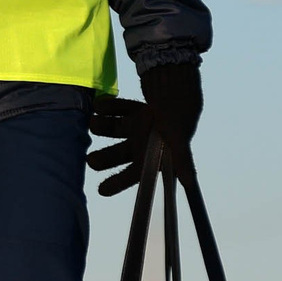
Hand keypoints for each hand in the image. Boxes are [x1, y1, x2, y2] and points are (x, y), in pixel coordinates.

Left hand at [86, 62, 202, 195]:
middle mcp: (140, 143)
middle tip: (91, 160)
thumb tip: (190, 183)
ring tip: (94, 123)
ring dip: (100, 127)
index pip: (131, 174)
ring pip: (111, 131)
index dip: (116, 183)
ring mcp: (134, 126)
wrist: (181, 90)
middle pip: (115, 155)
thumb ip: (182, 160)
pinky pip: (113, 110)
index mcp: (150, 156)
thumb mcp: (179, 140)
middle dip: (101, 159)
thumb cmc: (180, 120)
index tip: (101, 191)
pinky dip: (105, 107)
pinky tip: (99, 105)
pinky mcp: (131, 110)